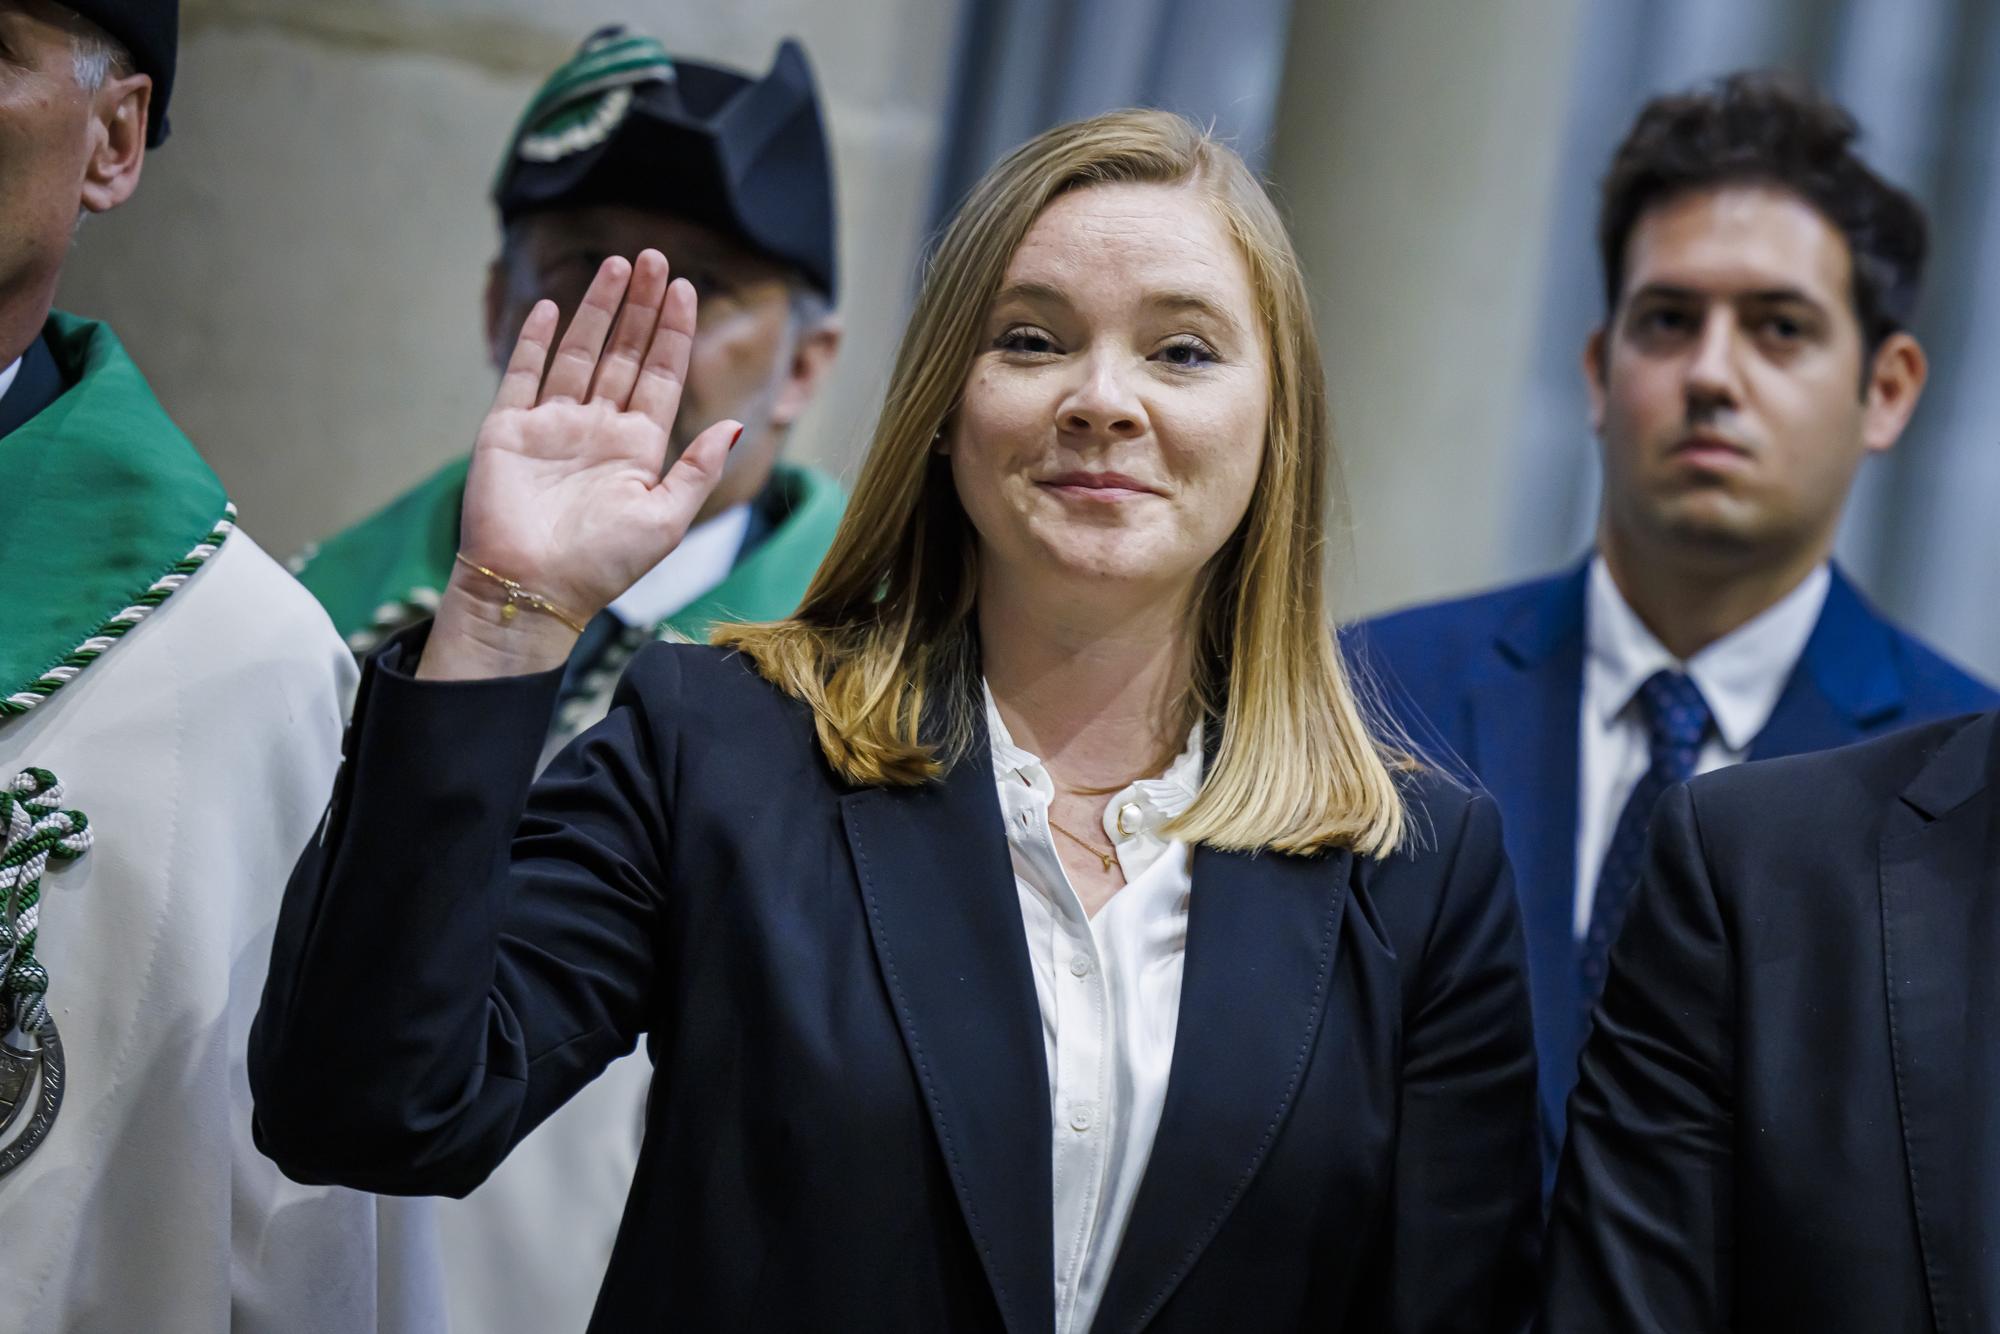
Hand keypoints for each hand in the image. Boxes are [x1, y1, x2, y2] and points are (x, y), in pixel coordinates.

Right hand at [420, 252, 739, 680]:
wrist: (532, 590)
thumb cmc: (603, 565)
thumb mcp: (667, 519)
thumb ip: (697, 468)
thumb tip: (736, 424)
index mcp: (637, 448)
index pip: (662, 376)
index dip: (674, 332)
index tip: (686, 289)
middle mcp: (597, 429)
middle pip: (625, 354)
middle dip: (642, 307)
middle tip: (655, 257)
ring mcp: (553, 426)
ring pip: (579, 353)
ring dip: (598, 310)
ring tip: (618, 265)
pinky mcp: (509, 430)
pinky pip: (524, 374)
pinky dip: (535, 340)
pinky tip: (551, 305)